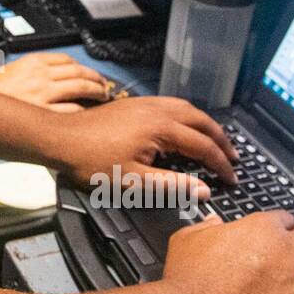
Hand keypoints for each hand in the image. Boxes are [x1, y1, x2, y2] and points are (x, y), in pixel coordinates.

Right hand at [0, 52, 109, 111]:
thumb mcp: (11, 70)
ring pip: (80, 87)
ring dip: (96, 92)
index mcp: (32, 62)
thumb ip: (33, 70)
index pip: (66, 59)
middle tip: (104, 85)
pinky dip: (83, 110)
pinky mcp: (43, 113)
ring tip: (102, 97)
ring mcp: (44, 94)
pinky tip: (88, 114)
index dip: (83, 66)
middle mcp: (41, 75)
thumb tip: (55, 75)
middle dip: (96, 78)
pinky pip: (72, 109)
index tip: (89, 72)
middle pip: (79, 71)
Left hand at [54, 95, 237, 199]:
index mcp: (161, 128)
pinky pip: (172, 105)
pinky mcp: (134, 103)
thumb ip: (171, 185)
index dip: (221, 164)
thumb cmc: (91, 161)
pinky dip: (188, 116)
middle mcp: (157, 110)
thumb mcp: (132, 182)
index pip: (203, 146)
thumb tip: (203, 190)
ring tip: (216, 141)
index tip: (232, 178)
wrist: (59, 138)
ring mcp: (145, 103)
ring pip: (187, 109)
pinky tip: (185, 127)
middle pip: (201, 121)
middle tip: (233, 158)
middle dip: (221, 140)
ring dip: (206, 125)